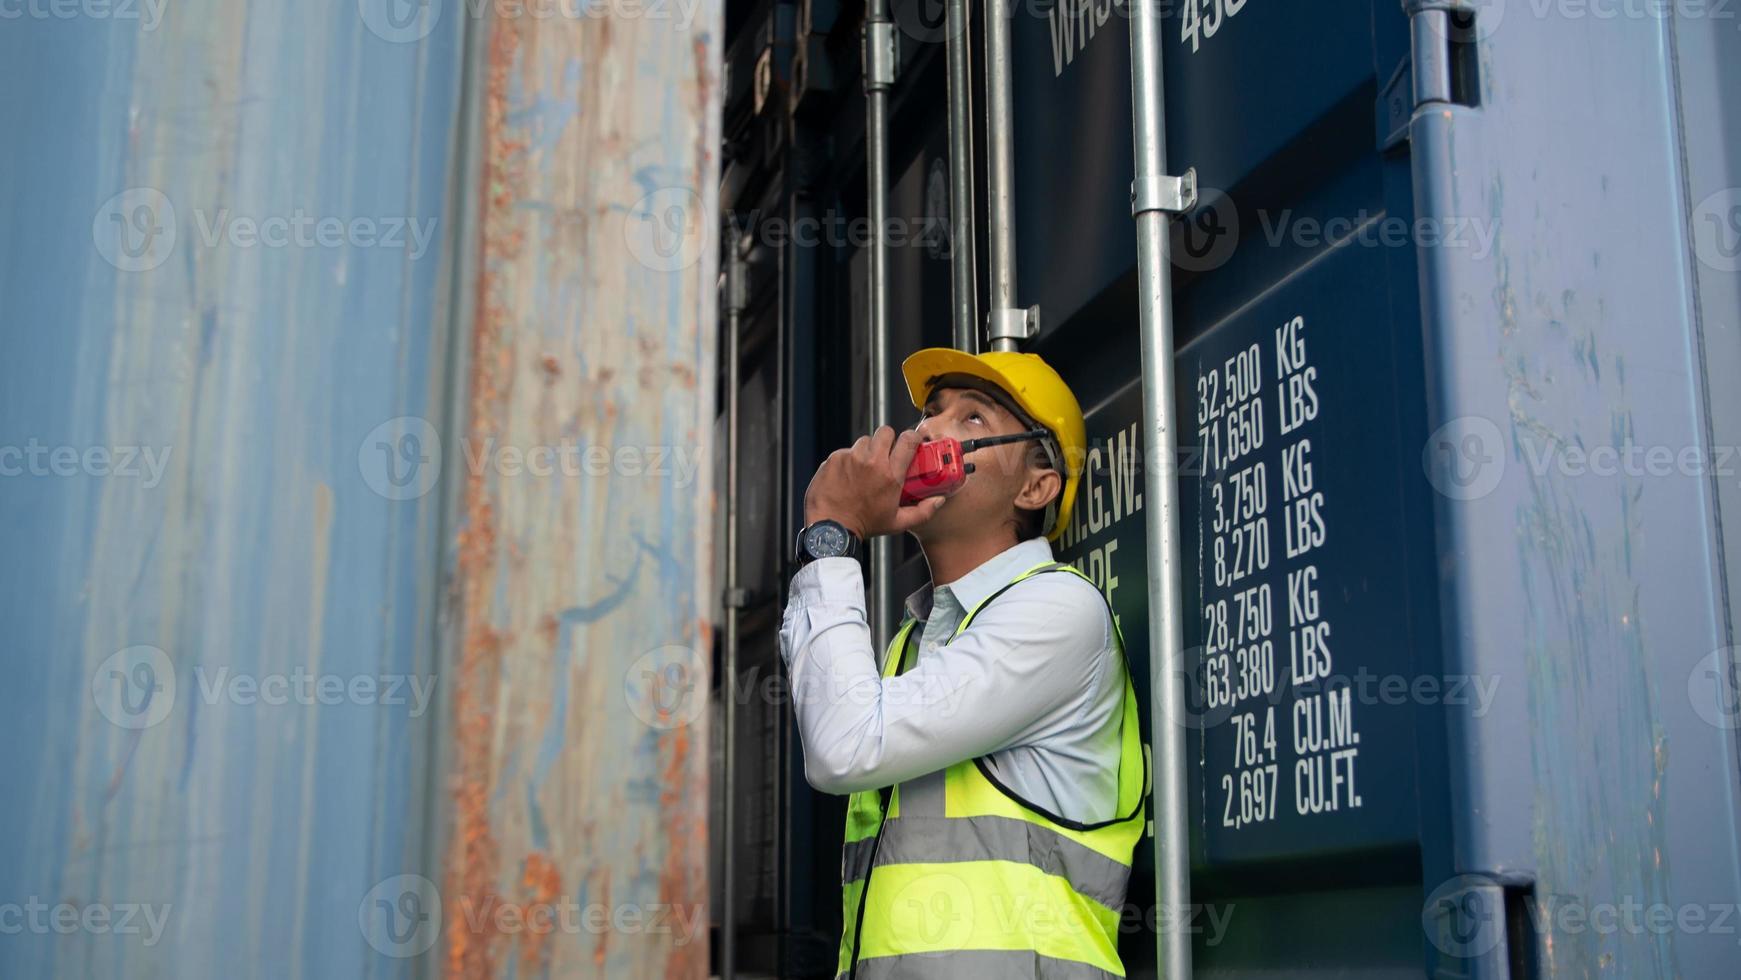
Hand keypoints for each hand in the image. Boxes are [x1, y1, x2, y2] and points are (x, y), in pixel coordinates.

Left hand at [803, 426, 947, 538]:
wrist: (831, 528)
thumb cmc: (864, 526)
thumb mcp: (897, 523)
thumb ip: (922, 511)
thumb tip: (939, 500)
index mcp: (891, 475)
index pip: (908, 441)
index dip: (912, 436)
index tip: (911, 440)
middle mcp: (872, 462)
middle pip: (885, 431)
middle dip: (887, 439)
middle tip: (885, 451)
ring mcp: (851, 458)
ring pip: (863, 441)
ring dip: (866, 450)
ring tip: (863, 468)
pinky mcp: (834, 459)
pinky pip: (845, 451)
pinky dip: (847, 460)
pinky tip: (846, 475)